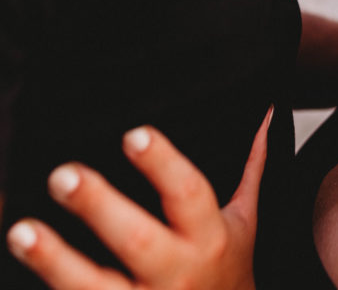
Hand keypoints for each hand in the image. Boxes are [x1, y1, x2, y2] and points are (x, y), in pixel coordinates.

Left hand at [6, 106, 272, 289]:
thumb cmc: (227, 276)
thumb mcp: (245, 223)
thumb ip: (251, 167)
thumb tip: (266, 113)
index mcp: (208, 238)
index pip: (188, 193)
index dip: (161, 163)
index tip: (132, 132)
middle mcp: (177, 274)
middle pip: (137, 240)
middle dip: (99, 207)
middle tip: (62, 174)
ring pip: (97, 289)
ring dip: (56, 262)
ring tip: (20, 230)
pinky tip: (20, 279)